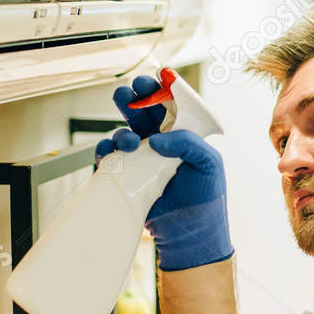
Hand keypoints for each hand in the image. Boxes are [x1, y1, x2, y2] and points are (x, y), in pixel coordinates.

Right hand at [96, 73, 231, 270]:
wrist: (190, 232)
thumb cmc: (206, 196)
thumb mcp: (208, 163)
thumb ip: (187, 143)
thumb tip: (156, 140)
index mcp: (181, 133)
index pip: (167, 103)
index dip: (157, 89)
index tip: (149, 81)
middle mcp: (160, 141)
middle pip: (140, 112)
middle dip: (132, 99)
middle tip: (127, 93)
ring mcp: (141, 158)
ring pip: (124, 133)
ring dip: (122, 130)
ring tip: (131, 142)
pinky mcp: (126, 175)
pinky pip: (110, 158)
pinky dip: (105, 151)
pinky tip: (111, 153)